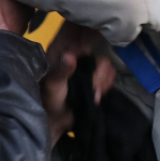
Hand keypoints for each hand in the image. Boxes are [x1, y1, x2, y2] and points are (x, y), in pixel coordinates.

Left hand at [42, 21, 116, 142]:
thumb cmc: (49, 99)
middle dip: (101, 73)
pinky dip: (107, 85)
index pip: (87, 40)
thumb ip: (62, 70)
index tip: (94, 68)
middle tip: (95, 87)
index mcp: (67, 53)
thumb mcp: (53, 83)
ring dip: (105, 81)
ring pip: (108, 66)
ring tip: (95, 95)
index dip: (95, 49)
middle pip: (101, 56)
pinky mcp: (97, 80)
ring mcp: (89, 69)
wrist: (56, 119)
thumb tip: (70, 55)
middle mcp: (79, 57)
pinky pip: (110, 76)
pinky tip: (98, 95)